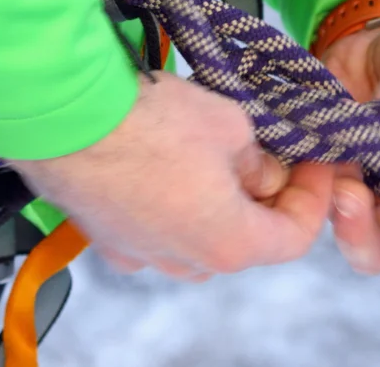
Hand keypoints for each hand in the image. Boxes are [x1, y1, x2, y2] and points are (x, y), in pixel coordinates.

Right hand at [8, 71, 333, 281]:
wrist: (64, 117)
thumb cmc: (146, 121)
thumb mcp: (231, 124)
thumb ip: (260, 157)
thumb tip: (265, 169)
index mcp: (228, 243)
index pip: (295, 236)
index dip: (314, 195)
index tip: (316, 163)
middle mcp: (184, 261)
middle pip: (245, 238)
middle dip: (266, 197)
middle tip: (272, 152)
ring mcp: (142, 253)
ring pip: (198, 234)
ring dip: (217, 200)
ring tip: (216, 150)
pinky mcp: (107, 236)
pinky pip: (154, 225)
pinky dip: (172, 200)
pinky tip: (168, 159)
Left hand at [315, 16, 379, 281]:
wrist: (372, 32)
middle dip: (366, 236)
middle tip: (349, 195)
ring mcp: (365, 185)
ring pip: (348, 232)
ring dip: (336, 216)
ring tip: (330, 176)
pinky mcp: (327, 171)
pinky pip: (313, 195)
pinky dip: (306, 184)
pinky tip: (306, 149)